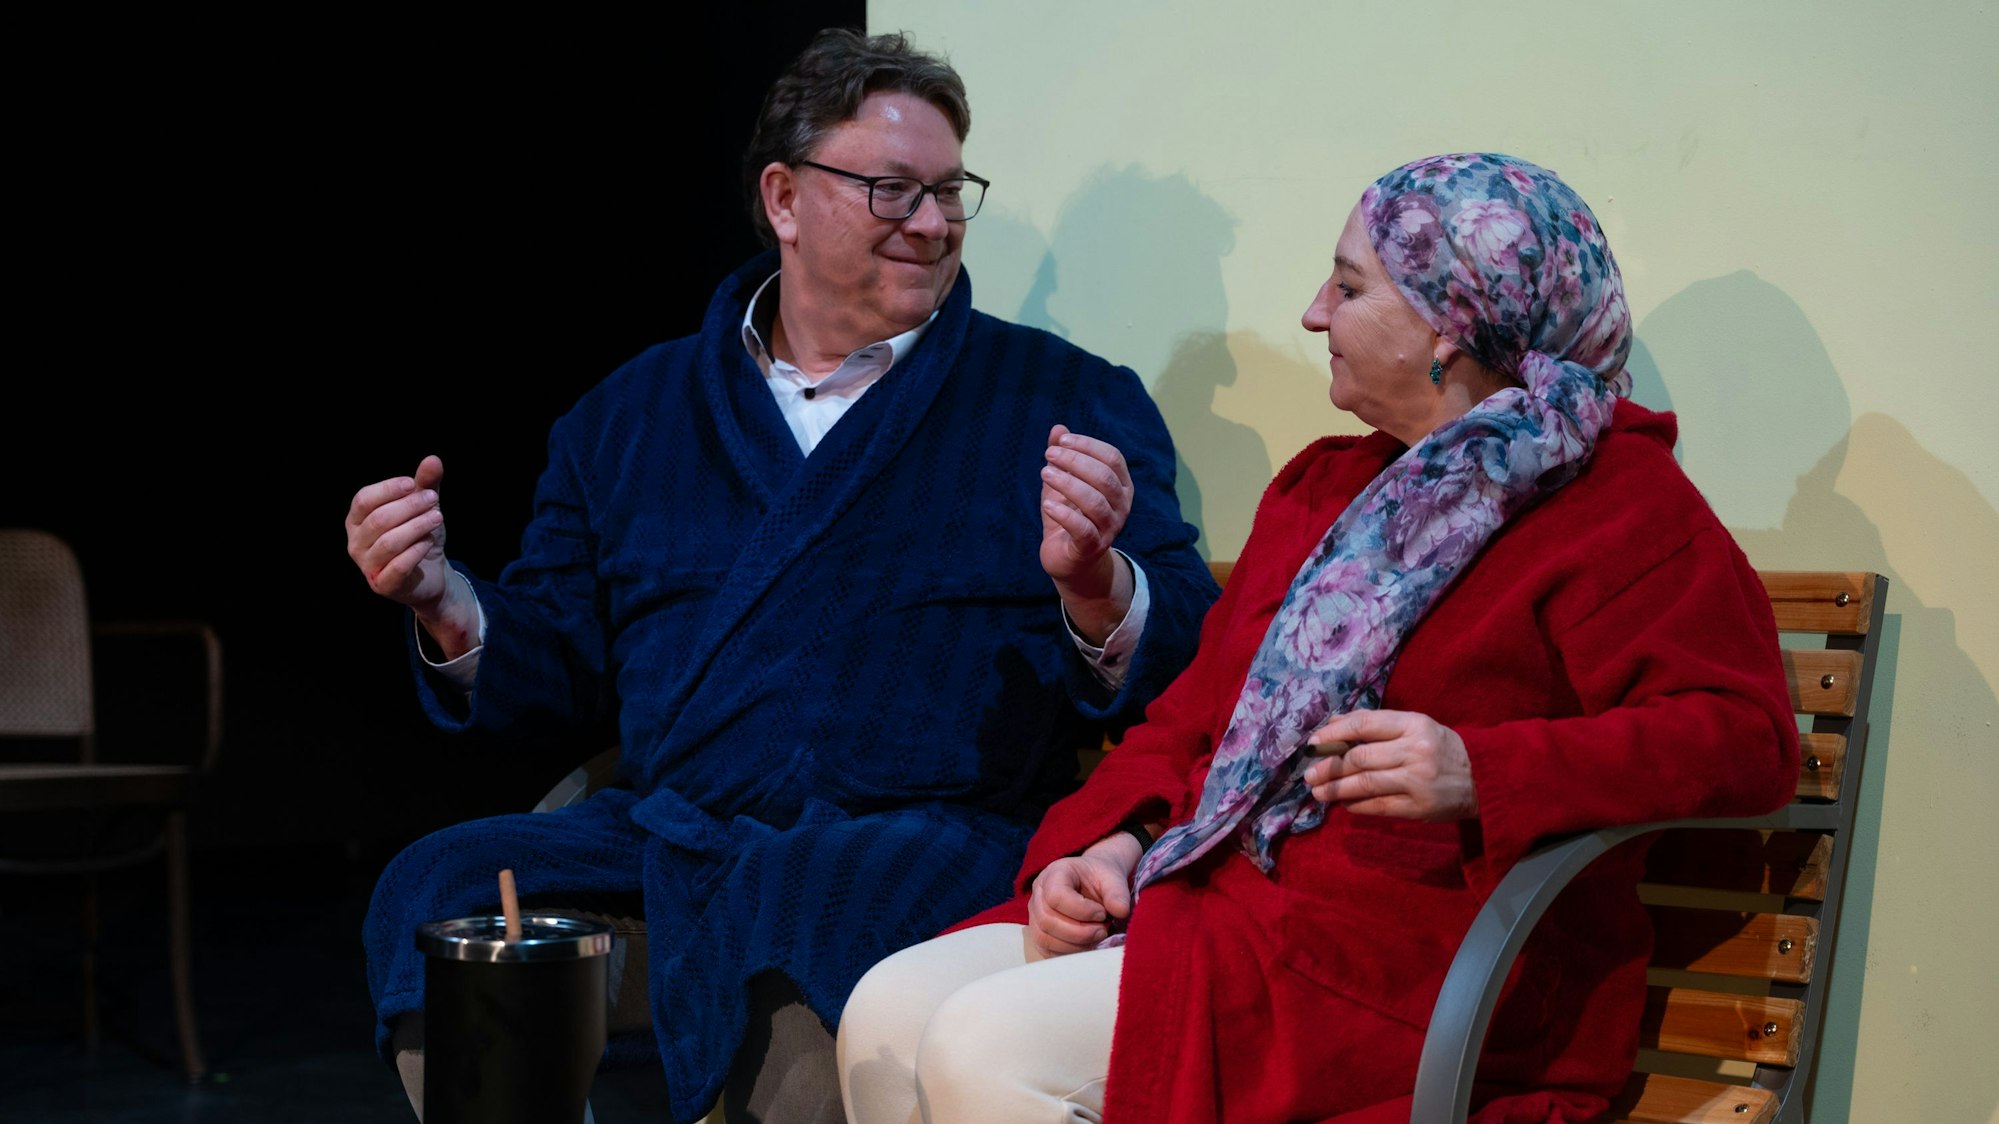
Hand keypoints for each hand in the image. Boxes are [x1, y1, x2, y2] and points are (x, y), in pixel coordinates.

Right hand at [344, 456, 477, 656]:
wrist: (430, 576)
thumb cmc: (418, 537)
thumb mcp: (423, 508)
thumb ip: (425, 485)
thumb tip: (433, 459)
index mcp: (356, 521)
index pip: (363, 499)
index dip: (388, 489)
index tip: (413, 483)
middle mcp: (355, 543)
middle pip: (378, 519)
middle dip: (409, 506)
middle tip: (433, 500)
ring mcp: (367, 566)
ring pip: (389, 542)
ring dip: (417, 526)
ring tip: (437, 517)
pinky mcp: (383, 585)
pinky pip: (399, 565)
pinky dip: (417, 550)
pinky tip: (430, 541)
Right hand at [1026, 835, 1139, 956]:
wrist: (1094, 883)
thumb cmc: (1100, 879)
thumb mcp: (1112, 878)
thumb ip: (1117, 893)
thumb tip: (1121, 911)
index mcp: (1054, 874)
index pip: (1056, 896)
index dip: (1081, 911)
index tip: (1102, 913)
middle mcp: (1038, 894)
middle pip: (1047, 921)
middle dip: (1079, 932)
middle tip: (1103, 930)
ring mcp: (1035, 915)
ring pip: (1044, 939)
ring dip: (1074, 945)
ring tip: (1096, 937)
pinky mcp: (1039, 933)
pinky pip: (1046, 950)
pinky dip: (1068, 953)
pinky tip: (1087, 945)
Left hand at [1039, 425, 1134, 642]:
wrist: (1070, 560)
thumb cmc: (1069, 516)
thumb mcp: (1063, 483)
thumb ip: (1062, 456)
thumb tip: (1057, 428)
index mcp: (1120, 485)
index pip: (1112, 458)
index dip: (1087, 446)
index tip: (1060, 441)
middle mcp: (1121, 506)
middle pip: (1104, 476)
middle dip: (1075, 461)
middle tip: (1049, 455)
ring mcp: (1110, 528)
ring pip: (1095, 501)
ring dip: (1068, 483)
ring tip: (1044, 473)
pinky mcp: (1092, 547)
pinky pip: (1082, 529)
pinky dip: (1064, 514)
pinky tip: (1047, 505)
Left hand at [1302, 709, 1479, 819]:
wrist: (1483, 778)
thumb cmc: (1440, 748)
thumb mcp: (1415, 726)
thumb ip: (1377, 725)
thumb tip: (1332, 726)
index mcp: (1413, 724)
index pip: (1364, 725)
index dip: (1333, 734)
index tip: (1312, 744)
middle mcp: (1415, 750)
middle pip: (1360, 758)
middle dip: (1329, 768)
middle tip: (1309, 775)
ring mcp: (1417, 780)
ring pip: (1365, 784)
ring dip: (1335, 789)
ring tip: (1317, 792)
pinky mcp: (1419, 807)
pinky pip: (1378, 806)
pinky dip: (1356, 805)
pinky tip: (1343, 803)